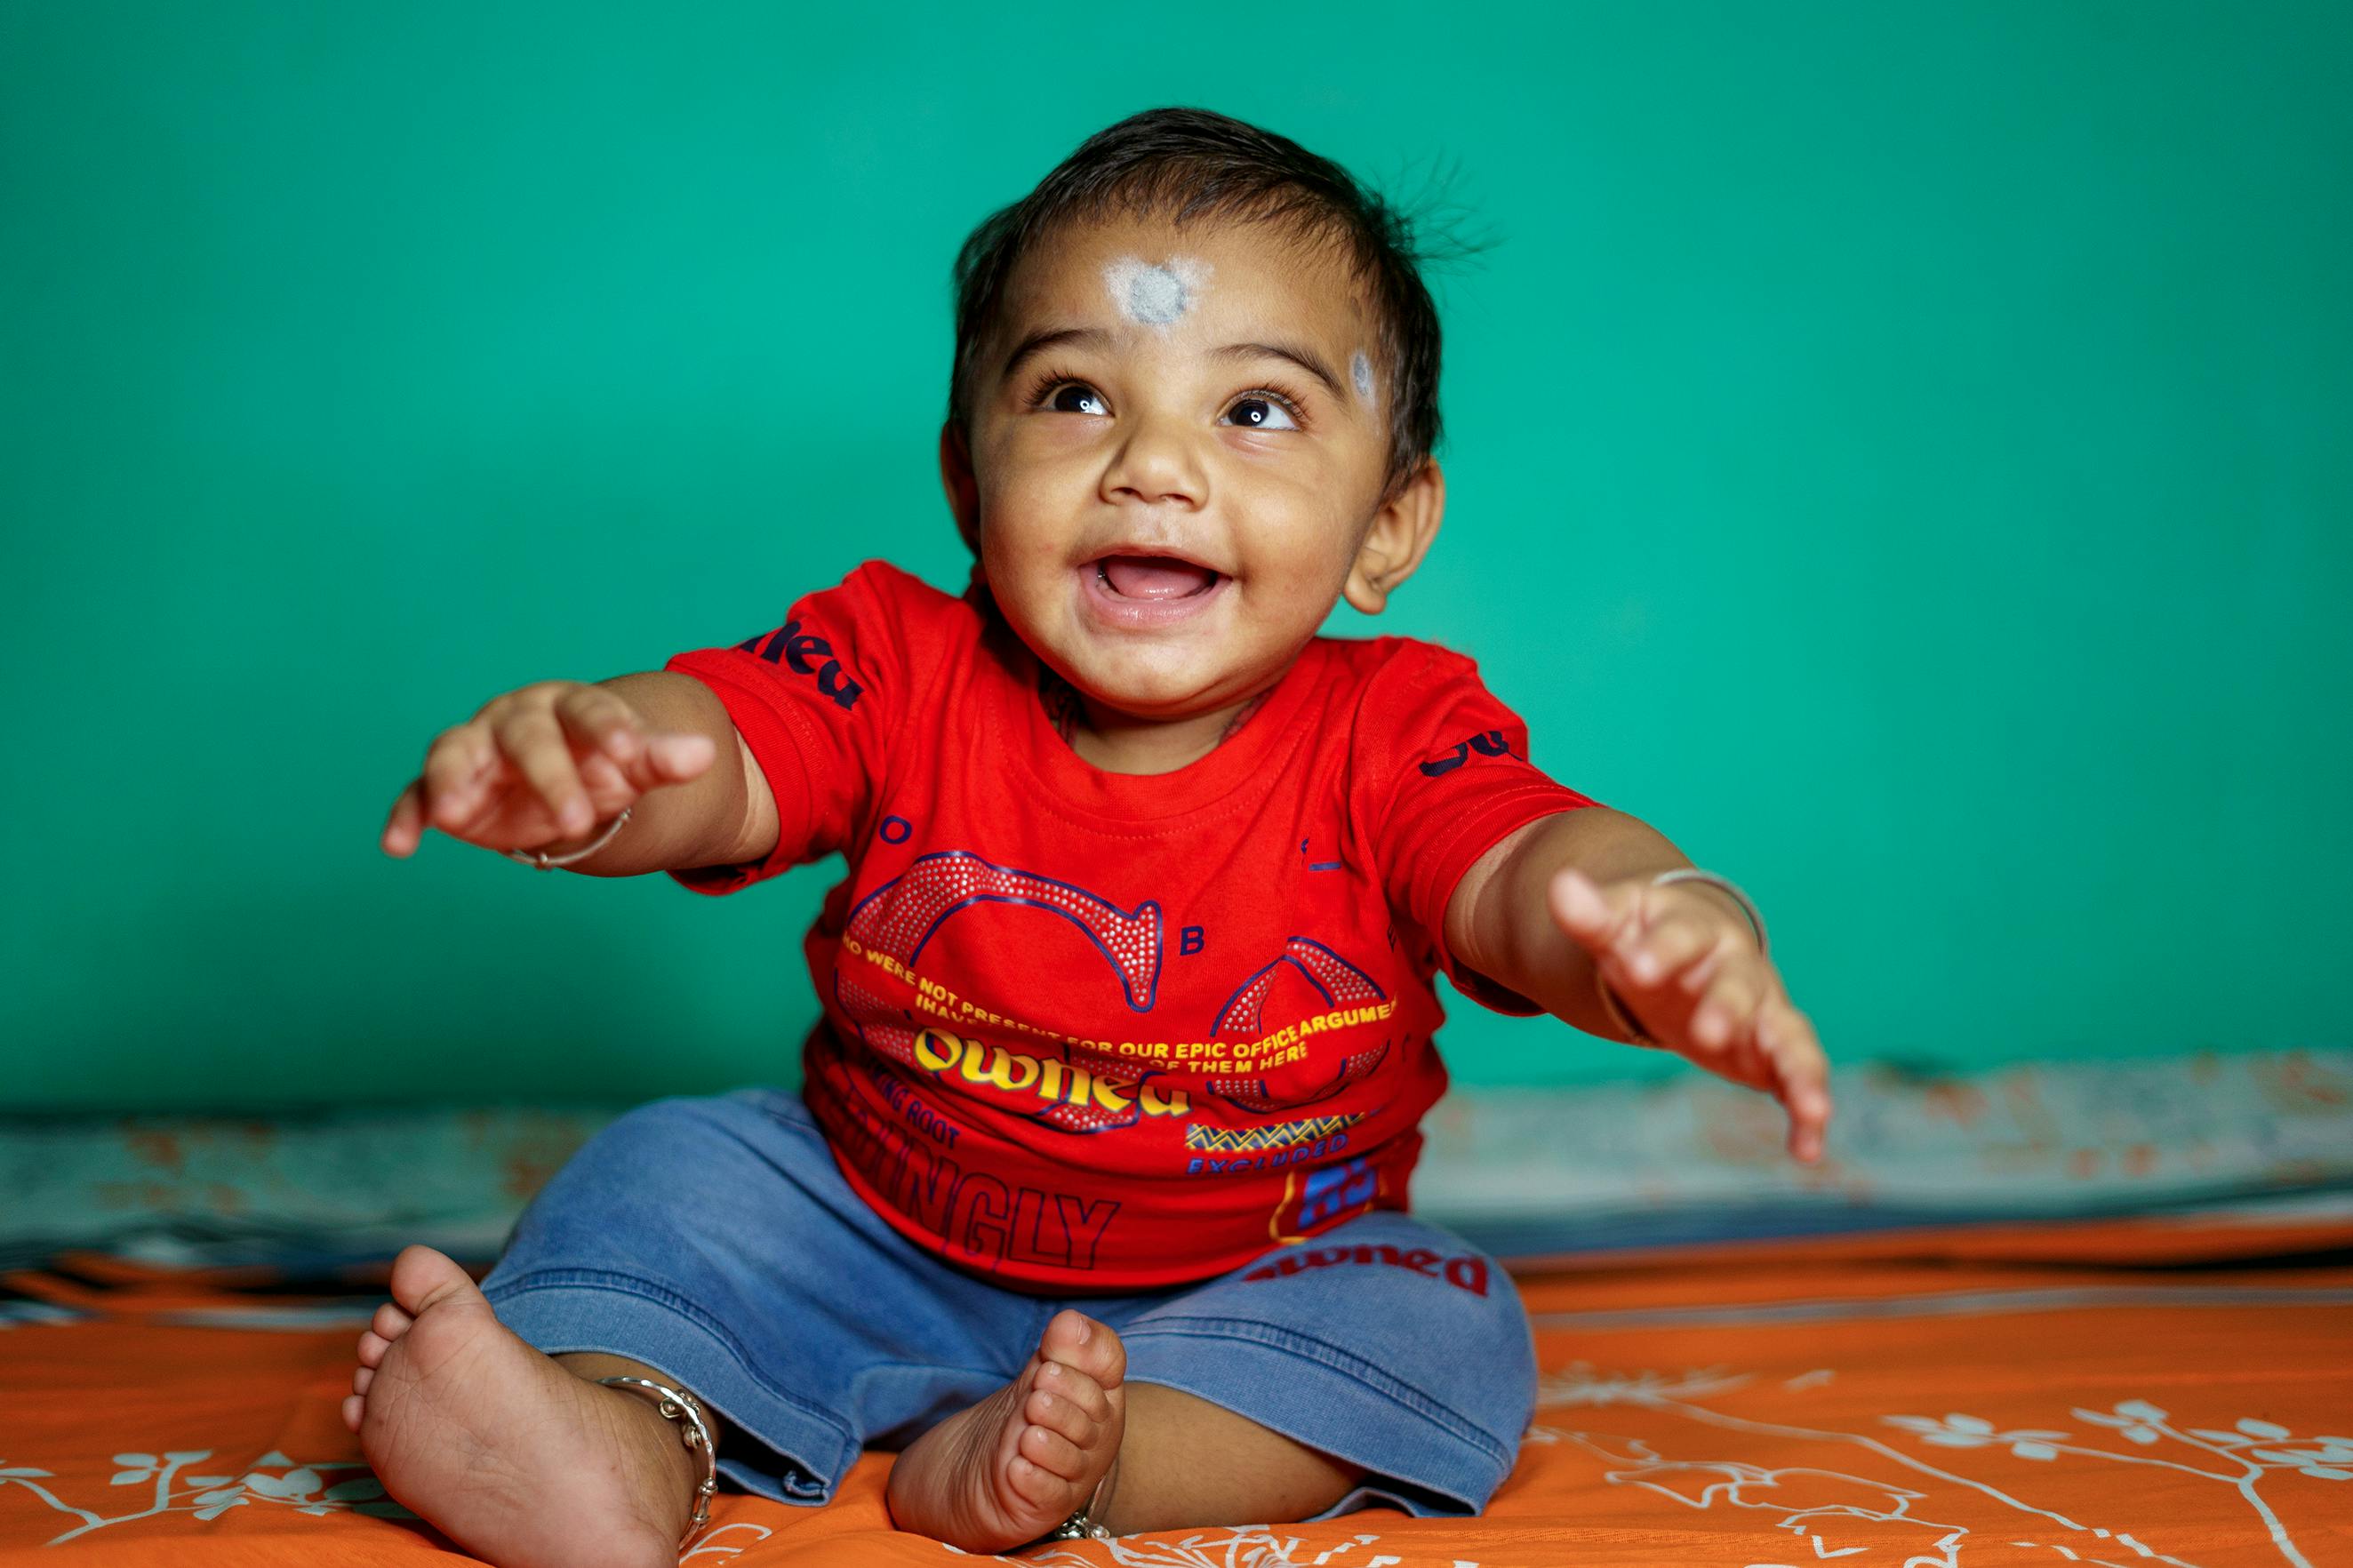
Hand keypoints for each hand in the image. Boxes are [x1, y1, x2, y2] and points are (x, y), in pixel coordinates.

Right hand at [381, 680, 716, 858]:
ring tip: (452, 814)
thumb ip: (660, 758)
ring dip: (451, 781)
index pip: (589, 710)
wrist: (562, 777)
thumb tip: (704, 755)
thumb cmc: (599, 760)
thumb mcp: (633, 762)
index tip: (634, 756)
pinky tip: (398, 846)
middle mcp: (513, 719)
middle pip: (527, 740)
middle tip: (575, 823)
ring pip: (454, 754)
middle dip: (549, 777)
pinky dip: (406, 817)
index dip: (610, 729)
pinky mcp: (444, 786)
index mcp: (567, 704)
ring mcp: (473, 749)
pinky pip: (417, 796)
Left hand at [1547, 868, 1832, 1163]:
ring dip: (1800, 1070)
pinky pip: (1798, 1077)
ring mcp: (1763, 1011)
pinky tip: (1807, 1150)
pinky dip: (1807, 1110)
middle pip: (1737, 986)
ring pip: (1788, 1036)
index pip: (1681, 935)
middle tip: (1706, 1034)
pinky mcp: (1775, 1051)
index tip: (1634, 967)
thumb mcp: (1617, 926)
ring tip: (1812, 1108)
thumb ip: (1591, 916)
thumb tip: (1560, 886)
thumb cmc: (1648, 939)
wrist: (1691, 950)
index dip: (1660, 949)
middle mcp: (1740, 969)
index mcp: (1697, 931)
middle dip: (1725, 1008)